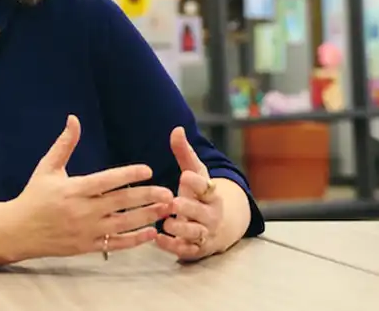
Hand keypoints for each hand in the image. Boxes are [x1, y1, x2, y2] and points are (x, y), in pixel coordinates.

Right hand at [9, 115, 173, 259]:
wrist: (18, 230)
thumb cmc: (34, 196)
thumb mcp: (47, 168)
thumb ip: (64, 144)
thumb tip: (74, 119)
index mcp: (73, 189)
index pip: (107, 181)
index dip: (128, 175)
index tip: (148, 170)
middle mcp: (82, 210)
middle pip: (120, 203)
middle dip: (146, 197)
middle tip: (168, 192)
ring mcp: (85, 230)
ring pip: (122, 224)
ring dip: (146, 217)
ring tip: (165, 210)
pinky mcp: (86, 247)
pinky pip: (115, 244)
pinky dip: (134, 240)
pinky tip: (151, 233)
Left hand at [155, 127, 224, 261]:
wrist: (220, 226)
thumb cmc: (201, 195)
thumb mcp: (196, 174)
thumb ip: (185, 154)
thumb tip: (176, 129)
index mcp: (212, 194)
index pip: (207, 188)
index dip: (197, 182)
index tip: (185, 175)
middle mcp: (211, 214)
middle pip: (202, 212)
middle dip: (189, 208)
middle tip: (174, 203)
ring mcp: (205, 233)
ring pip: (195, 233)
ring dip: (181, 228)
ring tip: (166, 222)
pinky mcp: (196, 249)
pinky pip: (186, 250)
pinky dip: (173, 246)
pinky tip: (158, 239)